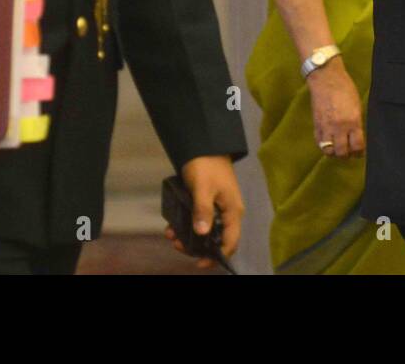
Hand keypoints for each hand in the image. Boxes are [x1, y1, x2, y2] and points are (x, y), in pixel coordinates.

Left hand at [162, 155, 243, 269]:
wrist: (204, 143)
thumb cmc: (206, 165)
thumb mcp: (203, 188)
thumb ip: (202, 211)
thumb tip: (201, 234)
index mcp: (232, 211)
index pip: (230, 242)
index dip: (217, 255)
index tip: (199, 263)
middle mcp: (227, 212)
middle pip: (217, 239)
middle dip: (197, 246)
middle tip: (178, 244)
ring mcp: (218, 207)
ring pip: (206, 231)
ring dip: (189, 237)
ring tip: (172, 236)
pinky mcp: (208, 202)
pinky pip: (199, 220)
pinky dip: (186, 225)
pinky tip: (172, 226)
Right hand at [307, 58, 364, 157]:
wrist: (326, 78)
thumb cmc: (345, 88)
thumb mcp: (357, 105)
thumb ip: (357, 122)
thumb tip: (357, 136)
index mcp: (353, 121)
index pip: (357, 146)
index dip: (359, 152)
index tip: (359, 152)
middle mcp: (339, 127)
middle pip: (342, 152)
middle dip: (347, 155)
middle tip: (348, 151)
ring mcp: (326, 126)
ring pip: (329, 151)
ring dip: (334, 152)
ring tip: (337, 148)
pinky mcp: (316, 124)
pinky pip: (319, 142)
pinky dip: (324, 145)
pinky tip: (328, 141)